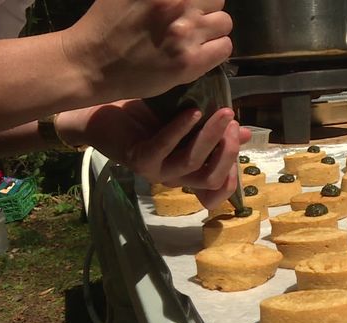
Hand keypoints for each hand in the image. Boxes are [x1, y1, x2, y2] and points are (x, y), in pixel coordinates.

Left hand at [58, 101, 250, 208]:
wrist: (101, 108)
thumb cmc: (145, 114)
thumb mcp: (187, 119)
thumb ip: (213, 128)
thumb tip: (245, 131)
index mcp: (187, 170)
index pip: (216, 189)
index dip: (233, 174)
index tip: (241, 140)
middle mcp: (174, 177)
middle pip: (210, 177)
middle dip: (227, 150)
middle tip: (232, 120)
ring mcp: (156, 172)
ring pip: (191, 163)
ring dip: (210, 137)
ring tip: (221, 113)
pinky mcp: (139, 160)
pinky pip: (164, 149)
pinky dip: (180, 130)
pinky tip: (192, 112)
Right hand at [61, 0, 232, 101]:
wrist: (92, 63)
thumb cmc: (107, 23)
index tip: (191, 5)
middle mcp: (179, 4)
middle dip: (206, 8)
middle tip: (190, 21)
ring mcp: (186, 34)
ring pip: (225, 23)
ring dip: (213, 30)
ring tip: (195, 38)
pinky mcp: (189, 62)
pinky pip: (224, 48)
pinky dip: (216, 49)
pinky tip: (200, 53)